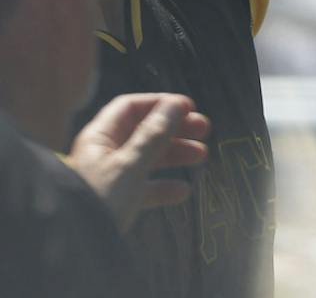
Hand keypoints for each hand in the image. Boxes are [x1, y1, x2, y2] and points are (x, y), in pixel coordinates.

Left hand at [68, 93, 210, 230]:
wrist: (76, 246)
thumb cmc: (101, 198)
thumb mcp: (131, 165)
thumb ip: (155, 135)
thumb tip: (175, 105)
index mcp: (99, 138)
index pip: (131, 108)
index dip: (161, 104)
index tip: (189, 108)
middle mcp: (103, 154)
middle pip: (143, 131)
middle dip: (175, 129)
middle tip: (204, 129)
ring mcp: (110, 177)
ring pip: (147, 157)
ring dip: (175, 154)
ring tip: (201, 156)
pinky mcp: (116, 200)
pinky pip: (143, 186)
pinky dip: (163, 186)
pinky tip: (182, 192)